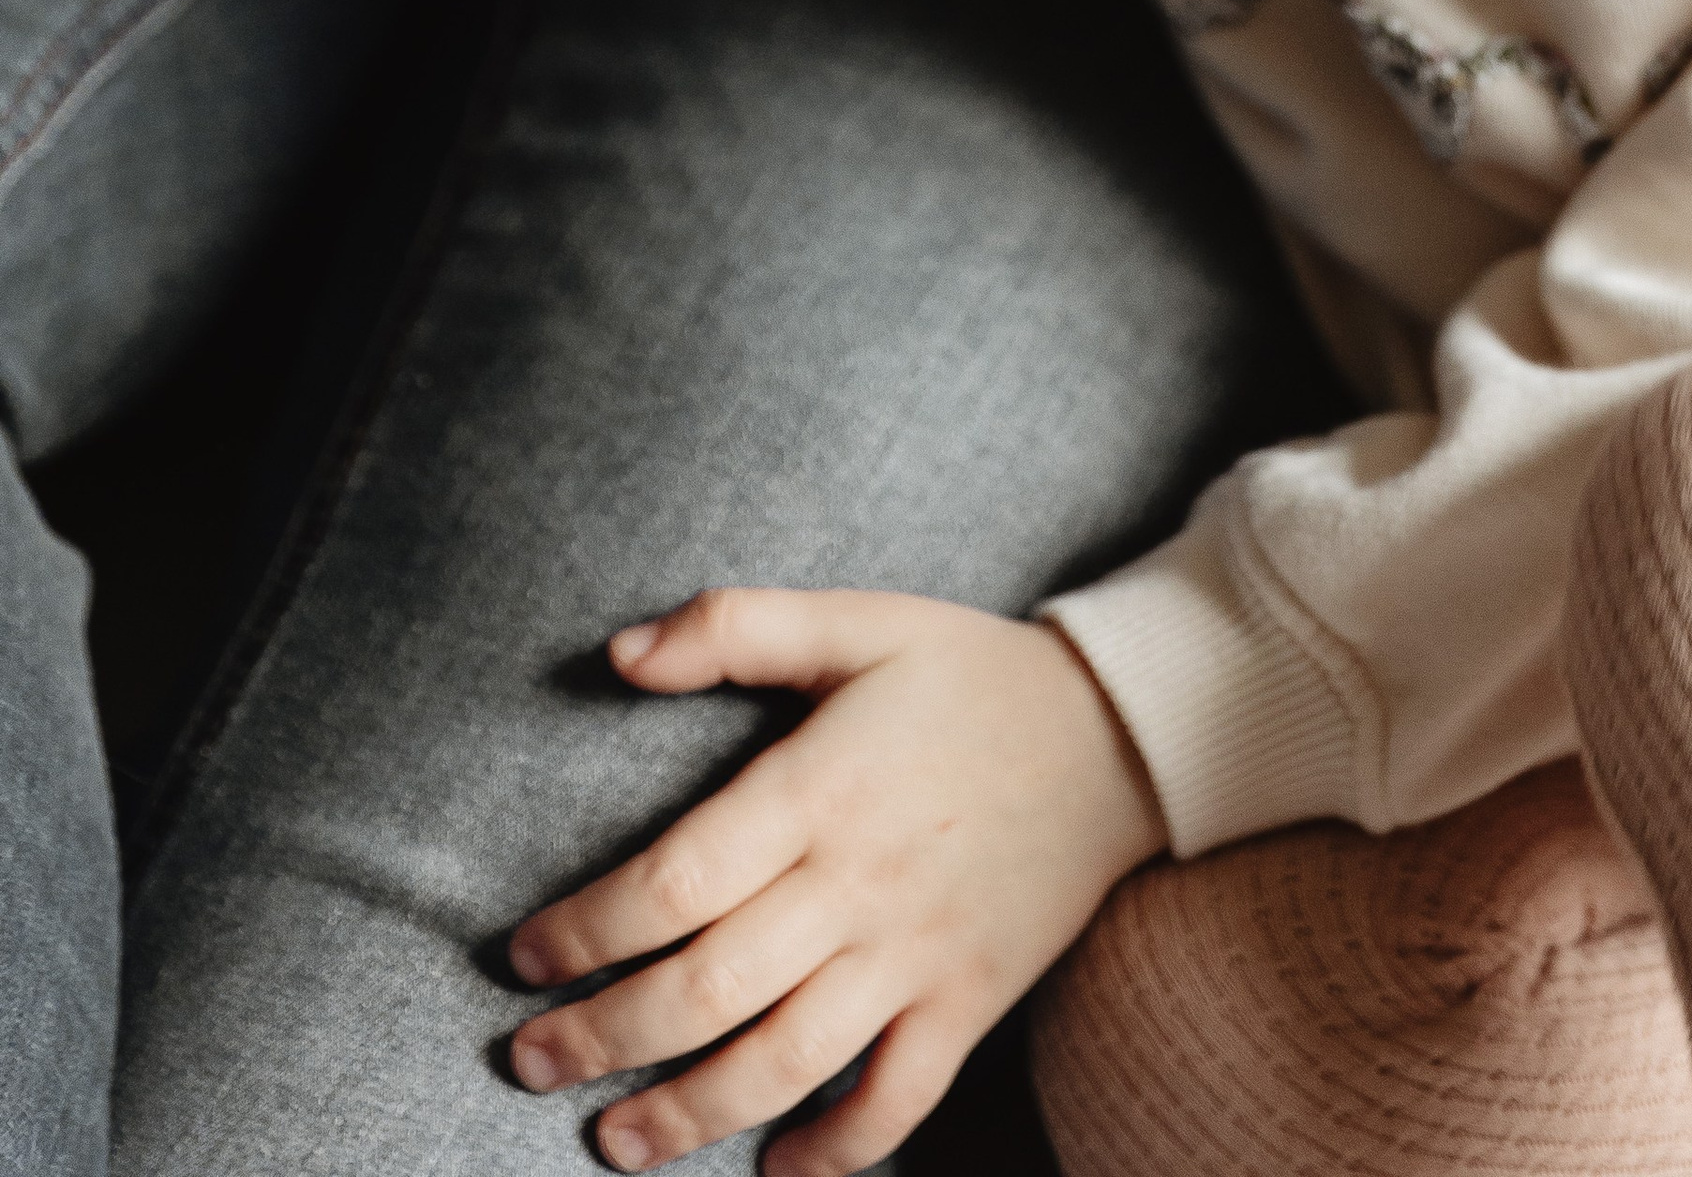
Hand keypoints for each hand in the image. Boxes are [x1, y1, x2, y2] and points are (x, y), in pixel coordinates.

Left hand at [506, 590, 1169, 1171]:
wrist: (1120, 731)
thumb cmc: (968, 672)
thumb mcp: (857, 619)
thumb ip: (734, 625)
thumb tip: (617, 655)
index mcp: (819, 786)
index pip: (675, 879)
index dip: (586, 929)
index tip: (521, 958)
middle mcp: (860, 882)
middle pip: (709, 987)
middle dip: (603, 1037)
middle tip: (529, 1063)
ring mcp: (919, 952)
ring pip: (786, 1061)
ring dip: (687, 1114)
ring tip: (612, 1140)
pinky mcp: (970, 1000)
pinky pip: (896, 1099)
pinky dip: (834, 1150)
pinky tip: (773, 1167)